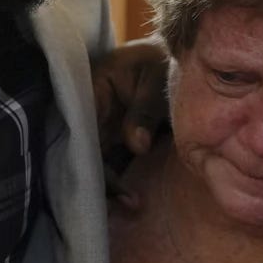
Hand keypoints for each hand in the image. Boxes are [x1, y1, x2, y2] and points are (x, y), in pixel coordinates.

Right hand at [92, 36, 170, 207]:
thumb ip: (144, 111)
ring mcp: (101, 123)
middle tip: (118, 201)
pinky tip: (131, 200)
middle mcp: (90, 107)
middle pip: (83, 147)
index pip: (81, 124)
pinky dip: (118, 181)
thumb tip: (135, 146)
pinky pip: (110, 161)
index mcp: (92, 85)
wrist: (182, 58)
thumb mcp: (158, 79)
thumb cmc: (164, 61)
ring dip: (108, 185)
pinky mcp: (115, 136)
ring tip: (130, 205)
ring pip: (95, 159)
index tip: (99, 180)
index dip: (86, 153)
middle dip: (97, 178)